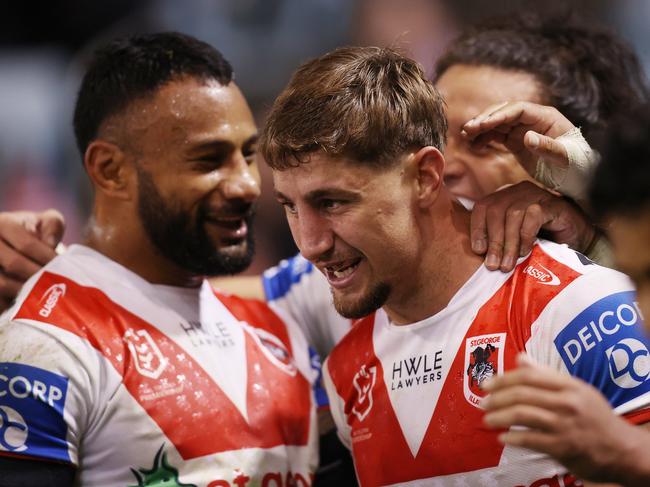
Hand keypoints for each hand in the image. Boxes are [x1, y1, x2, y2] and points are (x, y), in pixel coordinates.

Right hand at [0, 209, 64, 311]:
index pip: (27, 244)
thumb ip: (53, 225)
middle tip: (55, 287)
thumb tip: (49, 243)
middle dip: (39, 277)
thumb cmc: (35, 233)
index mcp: (3, 224)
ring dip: (25, 293)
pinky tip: (26, 306)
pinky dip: (10, 304)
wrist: (14, 244)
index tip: (62, 270)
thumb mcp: (46, 222)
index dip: (47, 259)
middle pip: (14, 264)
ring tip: (43, 297)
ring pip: (2, 284)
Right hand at [462, 101, 574, 174]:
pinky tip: (473, 146)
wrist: (579, 177)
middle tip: (467, 130)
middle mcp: (533, 120)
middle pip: (504, 112)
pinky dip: (484, 139)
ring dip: (480, 128)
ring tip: (465, 136)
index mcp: (546, 117)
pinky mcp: (517, 142)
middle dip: (484, 120)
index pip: (517, 110)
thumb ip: (547, 147)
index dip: (498, 115)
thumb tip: (527, 137)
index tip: (481, 125)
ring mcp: (523, 130)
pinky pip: (496, 136)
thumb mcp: (565, 158)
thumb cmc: (576, 167)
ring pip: (497, 123)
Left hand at [470, 181, 595, 271]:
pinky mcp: (552, 204)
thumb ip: (496, 240)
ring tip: (508, 264)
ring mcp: (536, 195)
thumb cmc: (542, 239)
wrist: (578, 238)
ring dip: (508, 242)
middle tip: (493, 265)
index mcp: (504, 197)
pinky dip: (526, 235)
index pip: (482, 207)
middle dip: (493, 241)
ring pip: (513, 214)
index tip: (478, 251)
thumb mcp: (513, 239)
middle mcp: (518, 192)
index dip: (477, 228)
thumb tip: (477, 253)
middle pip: (495, 211)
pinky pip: (533, 215)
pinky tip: (525, 251)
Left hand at [482, 354, 649, 484]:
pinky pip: (530, 439)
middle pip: (522, 394)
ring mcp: (565, 425)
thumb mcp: (576, 390)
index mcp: (569, 385)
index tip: (486, 384)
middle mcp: (567, 402)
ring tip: (487, 419)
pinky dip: (512, 438)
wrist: (622, 450)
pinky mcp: (563, 447)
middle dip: (496, 398)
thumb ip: (546, 375)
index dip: (503, 379)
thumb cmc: (595, 417)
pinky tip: (502, 438)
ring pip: (522, 415)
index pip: (529, 376)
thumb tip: (520, 358)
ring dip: (499, 417)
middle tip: (482, 403)